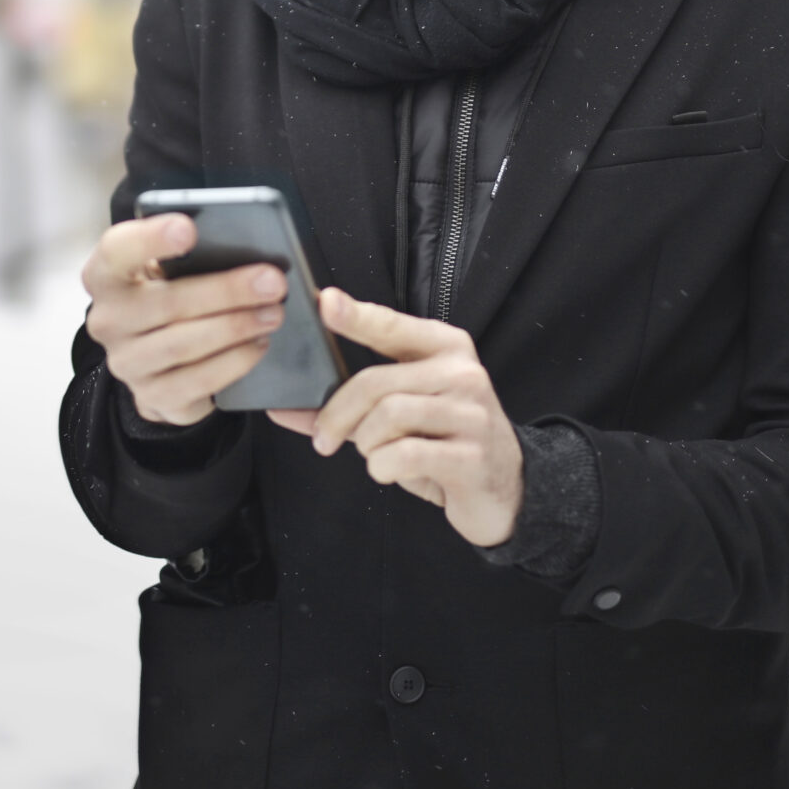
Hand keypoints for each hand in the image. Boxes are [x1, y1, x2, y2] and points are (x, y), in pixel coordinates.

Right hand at [81, 214, 288, 425]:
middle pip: (167, 301)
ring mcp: (127, 362)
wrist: (159, 362)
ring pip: (185, 343)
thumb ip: (193, 257)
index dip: (150, 239)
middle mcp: (109, 319)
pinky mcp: (152, 395)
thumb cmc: (171, 297)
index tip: (189, 230)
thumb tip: (246, 251)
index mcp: (107, 274)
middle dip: (227, 290)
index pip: (117, 250)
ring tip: (273, 313)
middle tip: (272, 282)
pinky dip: (234, 361)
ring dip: (237, 326)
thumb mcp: (171, 271)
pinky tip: (258, 344)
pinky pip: (199, 380)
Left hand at [267, 290, 523, 547]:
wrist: (506, 486)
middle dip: (337, 415)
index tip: (325, 302)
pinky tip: (388, 470)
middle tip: (324, 439)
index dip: (356, 315)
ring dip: (365, 444)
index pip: (391, 326)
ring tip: (373, 454)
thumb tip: (282, 407)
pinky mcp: (472, 456)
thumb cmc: (443, 441)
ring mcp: (471, 414)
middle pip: (375, 383)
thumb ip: (344, 406)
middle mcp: (462, 373)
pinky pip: (403, 455)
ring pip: (387, 418)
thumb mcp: (399, 415)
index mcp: (445, 348)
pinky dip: (381, 467)